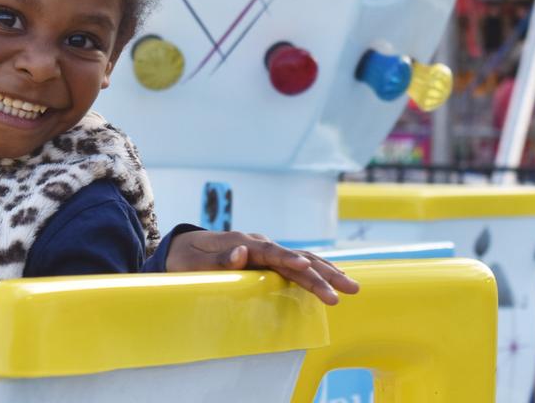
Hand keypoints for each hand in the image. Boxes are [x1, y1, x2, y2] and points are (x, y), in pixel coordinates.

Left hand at [165, 230, 359, 304]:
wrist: (182, 247)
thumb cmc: (187, 257)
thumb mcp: (194, 262)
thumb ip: (219, 259)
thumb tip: (241, 253)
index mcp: (245, 244)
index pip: (273, 253)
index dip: (290, 260)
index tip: (306, 268)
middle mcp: (260, 245)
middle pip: (297, 258)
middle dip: (323, 273)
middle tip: (347, 289)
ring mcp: (266, 251)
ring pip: (303, 260)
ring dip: (328, 272)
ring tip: (352, 286)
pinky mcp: (268, 259)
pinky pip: (297, 264)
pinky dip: (317, 269)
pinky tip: (333, 277)